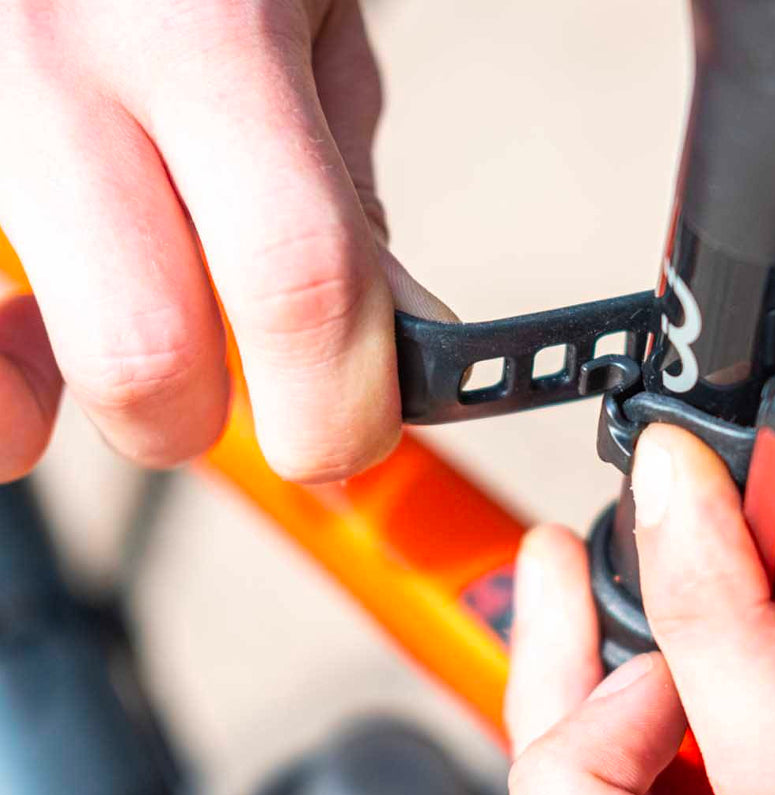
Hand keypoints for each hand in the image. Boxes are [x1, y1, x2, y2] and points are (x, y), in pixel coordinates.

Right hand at [0, 0, 450, 482]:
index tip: (350, 435)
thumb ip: (346, 188)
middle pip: (146, 356)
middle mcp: (55, 63)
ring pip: (1, 375)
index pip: (301, 280)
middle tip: (249, 402)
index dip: (341, 405)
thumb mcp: (313, 23)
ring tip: (144, 359)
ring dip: (91, 403)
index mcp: (204, 32)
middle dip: (217, 424)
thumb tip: (396, 339)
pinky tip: (34, 335)